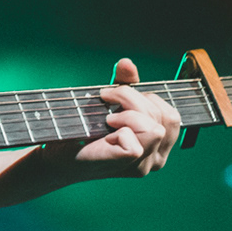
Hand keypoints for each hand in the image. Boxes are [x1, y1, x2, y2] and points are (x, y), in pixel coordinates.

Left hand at [26, 57, 179, 182]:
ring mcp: (143, 166)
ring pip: (153, 128)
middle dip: (132, 99)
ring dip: (126, 114)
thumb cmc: (85, 130)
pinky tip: (104, 133)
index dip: (149, 100)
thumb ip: (124, 83)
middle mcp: (157, 158)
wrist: (58, 155)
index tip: (120, 99)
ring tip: (107, 119)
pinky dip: (119, 132)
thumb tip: (126, 63)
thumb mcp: (110, 102)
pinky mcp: (126, 167)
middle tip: (107, 103)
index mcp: (160, 144)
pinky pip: (134, 145)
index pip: (173, 116)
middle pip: (164, 117)